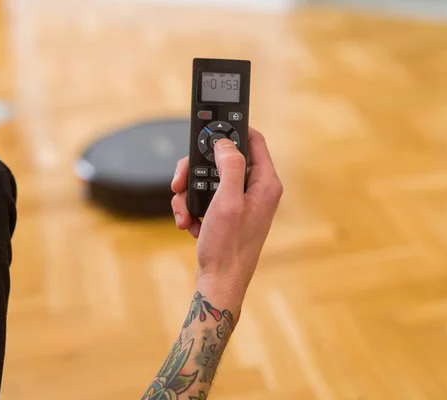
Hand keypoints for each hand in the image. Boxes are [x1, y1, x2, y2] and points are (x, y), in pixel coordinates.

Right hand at [171, 127, 282, 309]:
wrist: (219, 282)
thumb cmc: (227, 248)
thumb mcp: (228, 202)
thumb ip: (230, 166)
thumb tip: (224, 141)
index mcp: (266, 183)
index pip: (253, 140)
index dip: (230, 131)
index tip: (207, 133)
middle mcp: (256, 190)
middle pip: (224, 158)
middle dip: (197, 170)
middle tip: (181, 182)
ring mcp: (241, 202)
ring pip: (210, 178)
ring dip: (190, 193)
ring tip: (184, 213)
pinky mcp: (228, 213)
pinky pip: (206, 197)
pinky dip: (192, 207)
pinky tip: (189, 223)